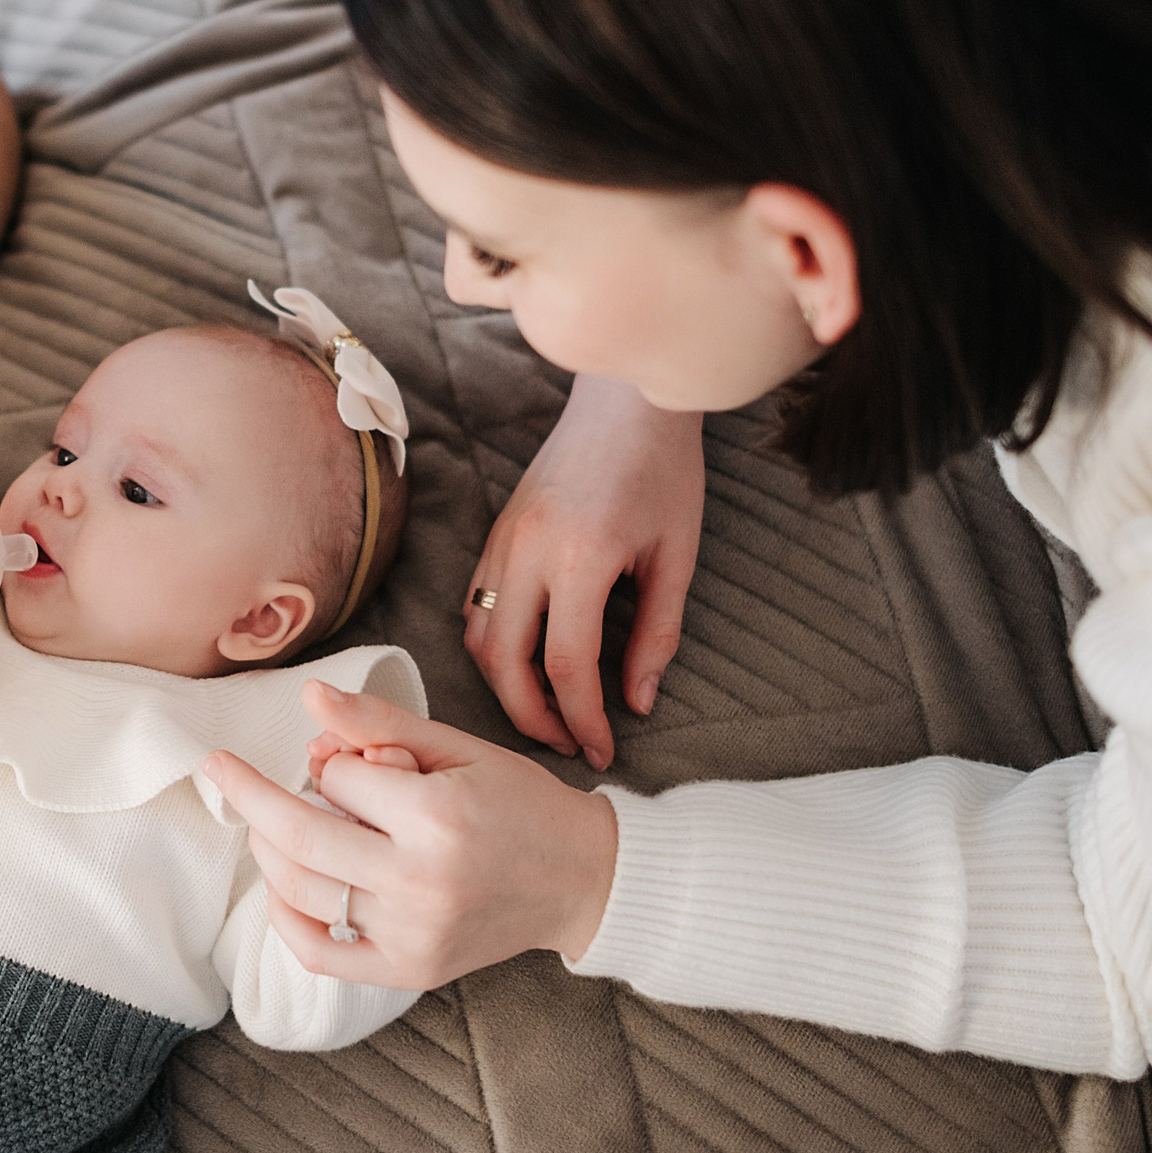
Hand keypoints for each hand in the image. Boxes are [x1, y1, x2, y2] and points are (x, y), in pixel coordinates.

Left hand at [210, 682, 617, 989]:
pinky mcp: (409, 970)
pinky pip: (319, 953)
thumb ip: (379, 722)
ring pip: (301, 891)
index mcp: (438, 816)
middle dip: (249, 795)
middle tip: (221, 769)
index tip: (349, 755)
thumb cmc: (520, 804)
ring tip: (264, 823)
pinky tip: (283, 886)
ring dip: (268, 849)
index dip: (334, 760)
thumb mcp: (458, 747)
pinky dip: (286, 919)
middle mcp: (421, 881)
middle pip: (300, 837)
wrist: (581, 880)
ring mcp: (413, 933)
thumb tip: (309, 697)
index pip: (339, 779)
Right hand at [466, 374, 704, 766]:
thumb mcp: (676, 557)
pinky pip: (475, 604)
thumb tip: (637, 703)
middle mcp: (525, 552)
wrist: (625, 402)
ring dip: (506, 685)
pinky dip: (494, 644)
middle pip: (503, 663)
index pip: (565, 666)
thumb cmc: (663, 470)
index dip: (582, 720)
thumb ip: (656, 635)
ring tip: (549, 709)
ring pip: (478, 637)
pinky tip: (528, 658)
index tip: (603, 750)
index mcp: (577, 559)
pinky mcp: (495, 534)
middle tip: (568, 743)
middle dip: (532, 718)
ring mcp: (502, 541)